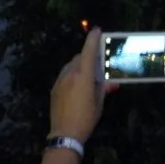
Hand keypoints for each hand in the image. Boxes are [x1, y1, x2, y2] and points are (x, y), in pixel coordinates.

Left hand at [48, 28, 115, 143]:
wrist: (65, 132)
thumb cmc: (87, 118)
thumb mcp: (99, 103)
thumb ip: (103, 88)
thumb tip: (110, 82)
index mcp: (83, 76)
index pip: (88, 52)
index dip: (92, 39)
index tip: (97, 31)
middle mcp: (70, 74)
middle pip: (79, 58)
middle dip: (88, 56)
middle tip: (97, 63)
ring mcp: (60, 80)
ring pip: (70, 66)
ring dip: (79, 66)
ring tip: (88, 75)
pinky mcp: (54, 88)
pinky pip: (65, 75)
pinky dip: (72, 74)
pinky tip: (77, 85)